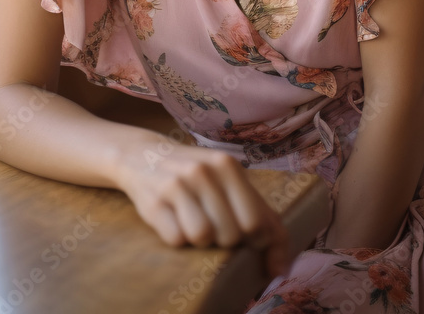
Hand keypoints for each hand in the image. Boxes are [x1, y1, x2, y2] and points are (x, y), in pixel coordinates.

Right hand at [118, 140, 289, 277]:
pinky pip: (176, 240)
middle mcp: (203, 171)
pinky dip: (177, 237)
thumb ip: (264, 219)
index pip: (256, 222)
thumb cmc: (199, 177)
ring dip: (200, 239)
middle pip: (231, 235)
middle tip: (215, 223)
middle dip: (226, 240)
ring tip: (193, 220)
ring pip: (203, 237)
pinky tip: (173, 218)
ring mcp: (177, 184)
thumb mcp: (232, 184)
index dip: (255, 240)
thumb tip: (280, 268)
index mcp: (227, 165)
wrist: (144, 155)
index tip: (247, 237)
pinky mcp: (153, 202)